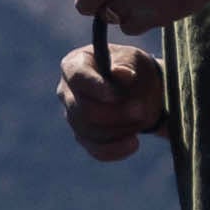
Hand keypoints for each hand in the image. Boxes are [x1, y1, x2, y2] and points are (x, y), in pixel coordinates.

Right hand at [56, 37, 169, 163]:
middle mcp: (67, 92)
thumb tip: (120, 73)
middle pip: (83, 109)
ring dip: (120, 128)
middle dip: (114, 113)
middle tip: (140, 110)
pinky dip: (116, 149)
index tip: (116, 95)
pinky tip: (133, 143)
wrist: (142, 92)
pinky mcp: (84, 137)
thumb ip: (126, 65)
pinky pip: (96, 149)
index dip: (96, 87)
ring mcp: (73, 117)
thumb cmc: (134, 69)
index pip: (77, 77)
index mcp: (74, 64)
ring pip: (90, 131)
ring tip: (143, 117)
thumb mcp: (133, 60)